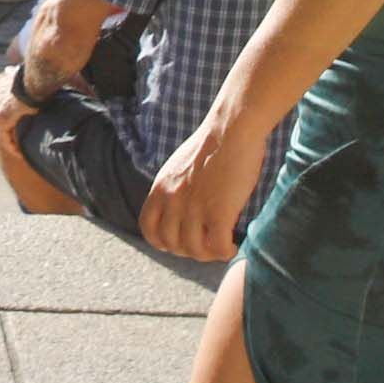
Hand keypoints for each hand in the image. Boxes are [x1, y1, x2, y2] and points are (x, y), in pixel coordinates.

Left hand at [0, 66, 28, 142]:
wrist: (33, 80)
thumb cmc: (28, 75)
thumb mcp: (15, 73)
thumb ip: (10, 73)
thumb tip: (8, 69)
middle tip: (2, 136)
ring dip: (5, 139)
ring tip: (13, 148)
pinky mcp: (2, 120)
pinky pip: (4, 138)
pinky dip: (11, 146)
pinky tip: (18, 152)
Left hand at [137, 109, 266, 262]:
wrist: (232, 128)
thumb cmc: (214, 144)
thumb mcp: (180, 166)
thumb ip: (175, 189)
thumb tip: (181, 209)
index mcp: (161, 189)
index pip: (149, 229)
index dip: (164, 243)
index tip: (181, 243)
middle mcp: (173, 200)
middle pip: (172, 244)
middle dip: (190, 251)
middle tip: (208, 245)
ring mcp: (194, 207)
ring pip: (195, 250)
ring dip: (210, 254)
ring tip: (223, 246)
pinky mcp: (218, 211)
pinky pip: (218, 247)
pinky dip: (226, 252)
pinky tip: (235, 245)